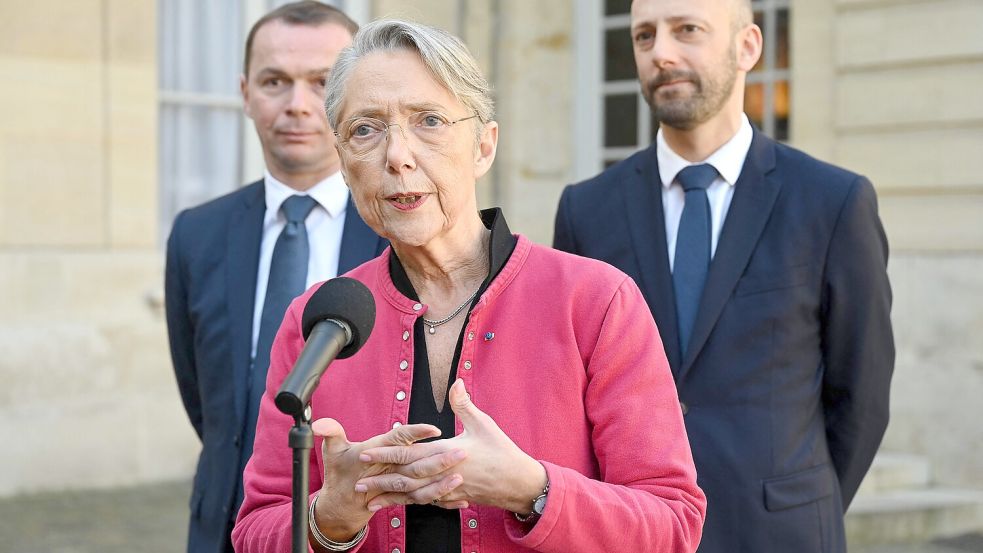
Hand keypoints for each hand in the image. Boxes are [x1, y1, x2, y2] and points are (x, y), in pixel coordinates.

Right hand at [310, 419, 467, 540]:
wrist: (341, 506)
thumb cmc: (340, 473)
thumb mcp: (332, 451)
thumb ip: (331, 432)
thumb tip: (318, 423)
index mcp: (376, 454)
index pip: (398, 440)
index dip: (415, 433)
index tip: (434, 428)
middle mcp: (389, 472)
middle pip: (417, 464)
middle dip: (439, 460)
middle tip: (461, 452)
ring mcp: (397, 488)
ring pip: (423, 487)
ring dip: (442, 484)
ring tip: (461, 477)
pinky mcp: (403, 499)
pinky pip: (425, 501)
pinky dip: (443, 501)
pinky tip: (462, 501)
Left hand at [359, 380, 547, 513]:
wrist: (519, 483)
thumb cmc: (502, 451)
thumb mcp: (484, 424)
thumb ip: (464, 404)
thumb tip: (456, 381)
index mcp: (446, 453)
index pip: (410, 453)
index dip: (387, 453)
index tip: (367, 452)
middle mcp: (442, 474)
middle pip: (405, 477)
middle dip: (381, 479)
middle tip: (358, 480)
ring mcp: (447, 490)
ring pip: (412, 495)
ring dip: (390, 496)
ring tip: (370, 499)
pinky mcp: (452, 499)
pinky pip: (426, 503)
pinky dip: (410, 505)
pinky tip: (398, 506)